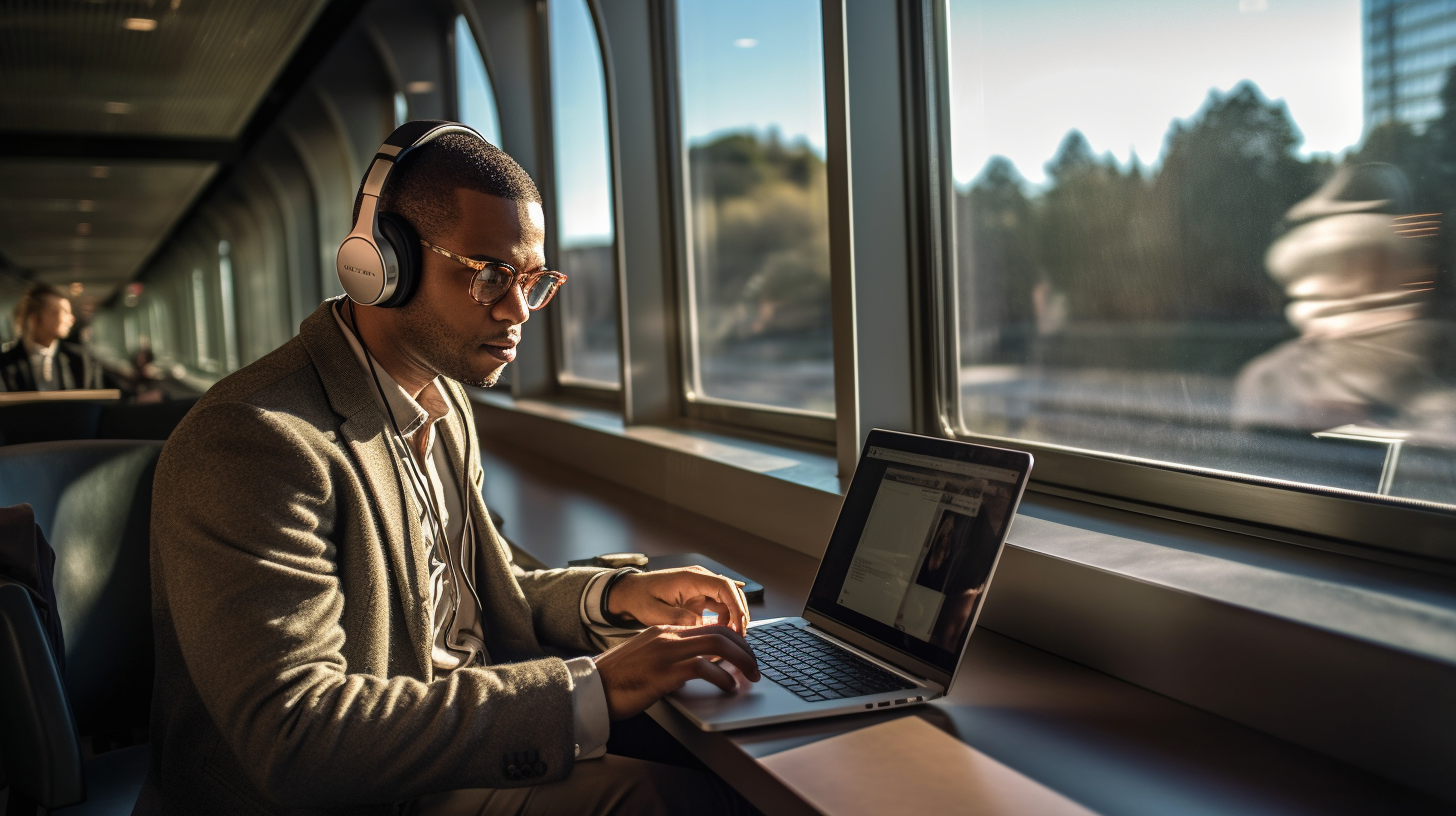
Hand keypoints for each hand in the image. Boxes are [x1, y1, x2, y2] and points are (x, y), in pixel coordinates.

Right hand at [593, 624, 760, 719]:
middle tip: (755, 666)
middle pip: (719, 632)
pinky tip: (728, 687)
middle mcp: (667, 636)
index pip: (708, 626)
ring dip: (740, 661)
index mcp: (664, 631)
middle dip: (744, 649)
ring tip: (750, 676)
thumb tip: (696, 668)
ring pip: (717, 645)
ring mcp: (666, 652)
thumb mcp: (647, 660)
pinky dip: (722, 677)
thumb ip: (670, 658)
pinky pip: (703, 668)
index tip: (744, 654)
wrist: (591, 689)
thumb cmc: (617, 680)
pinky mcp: (664, 671)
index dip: (732, 639)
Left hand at [606, 566, 750, 633]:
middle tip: (739, 637)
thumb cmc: (640, 599)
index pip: (724, 586)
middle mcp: (700, 580)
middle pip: (732, 592)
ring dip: (733, 618)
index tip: (739, 626)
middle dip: (740, 614)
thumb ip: (677, 619)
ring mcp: (700, 588)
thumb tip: (700, 627)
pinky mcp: (699, 598)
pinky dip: (724, 620)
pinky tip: (722, 635)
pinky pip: (719, 606)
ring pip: (728, 601)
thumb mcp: (654, 613)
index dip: (736, 606)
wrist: (629, 593)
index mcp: (691, 578)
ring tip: (731, 639)